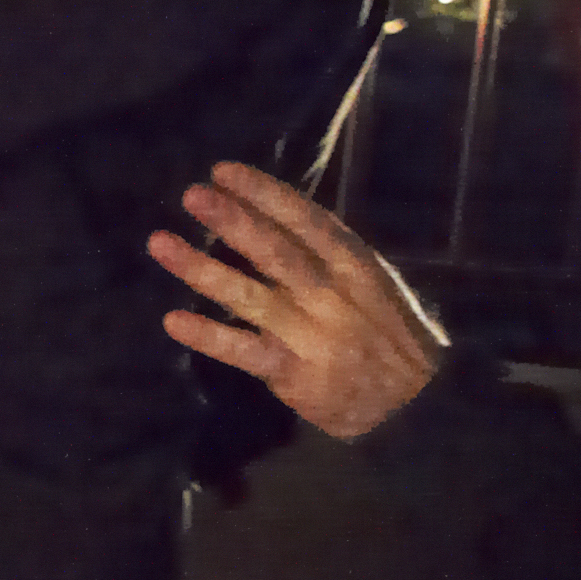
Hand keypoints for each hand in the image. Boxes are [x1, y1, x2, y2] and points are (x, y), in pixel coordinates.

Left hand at [147, 159, 446, 441]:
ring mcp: (313, 336)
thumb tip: (271, 209)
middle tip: (192, 195)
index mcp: (357, 267)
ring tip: (160, 243)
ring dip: (202, 269)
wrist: (420, 408)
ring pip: (251, 297)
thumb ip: (327, 253)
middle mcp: (334, 297)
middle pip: (277, 253)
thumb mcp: (375, 284)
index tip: (224, 171)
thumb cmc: (387, 334)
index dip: (266, 194)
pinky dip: (209, 336)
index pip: (307, 222)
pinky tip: (174, 320)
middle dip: (234, 221)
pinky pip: (245, 352)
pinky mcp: (296, 374)